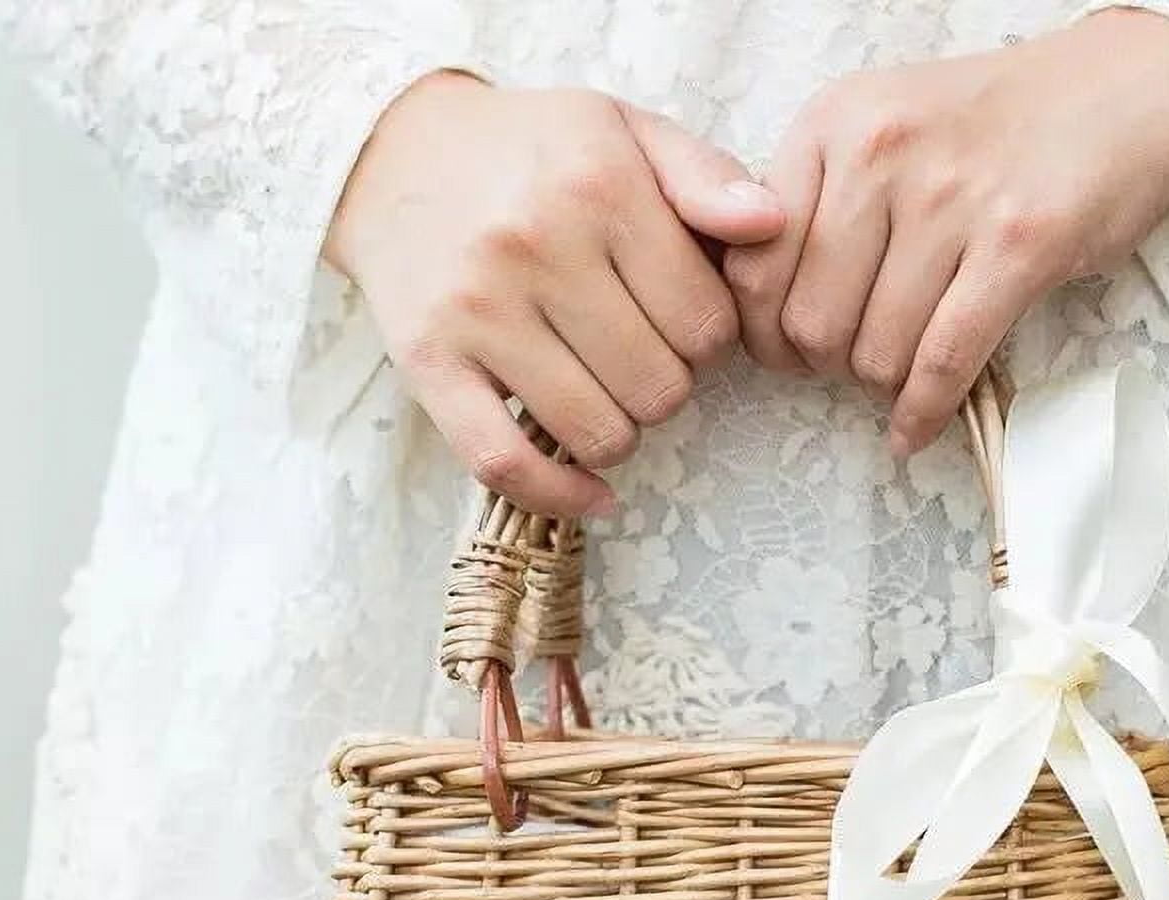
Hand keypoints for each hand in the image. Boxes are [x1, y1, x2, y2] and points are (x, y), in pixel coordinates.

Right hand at [326, 73, 784, 515]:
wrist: (394, 155)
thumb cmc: (533, 153)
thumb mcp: (626, 133)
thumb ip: (706, 177)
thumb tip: (774, 224)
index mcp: (598, 187)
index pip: (707, 324)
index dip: (712, 342)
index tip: (682, 325)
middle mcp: (536, 246)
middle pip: (660, 388)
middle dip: (667, 386)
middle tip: (638, 356)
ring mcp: (478, 312)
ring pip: (599, 434)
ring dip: (620, 433)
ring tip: (602, 391)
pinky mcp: (430, 366)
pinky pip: (505, 465)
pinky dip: (562, 497)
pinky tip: (593, 494)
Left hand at [724, 11, 1168, 454]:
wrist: (1121, 93)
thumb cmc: (989, 128)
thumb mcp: (880, 128)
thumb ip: (812, 200)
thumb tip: (751, 304)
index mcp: (835, 124)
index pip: (756, 268)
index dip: (765, 334)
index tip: (789, 352)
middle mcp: (882, 152)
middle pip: (810, 323)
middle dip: (827, 367)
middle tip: (855, 365)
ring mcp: (952, 197)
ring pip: (875, 353)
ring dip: (883, 386)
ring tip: (903, 372)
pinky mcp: (1019, 244)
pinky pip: (943, 363)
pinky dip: (923, 413)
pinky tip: (915, 430)